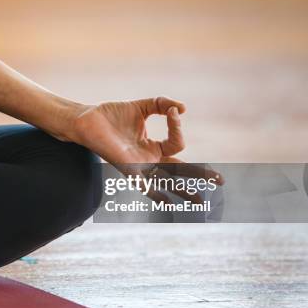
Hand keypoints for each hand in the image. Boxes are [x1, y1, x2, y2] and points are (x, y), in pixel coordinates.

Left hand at [68, 97, 220, 202]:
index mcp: (153, 148)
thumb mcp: (143, 106)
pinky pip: (142, 185)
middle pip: (180, 171)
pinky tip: (166, 203)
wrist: (87, 120)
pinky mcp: (126, 169)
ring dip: (183, 191)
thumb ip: (162, 104)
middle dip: (200, 176)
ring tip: (200, 201)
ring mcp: (139, 167)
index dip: (178, 127)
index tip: (173, 112)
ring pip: (166, 181)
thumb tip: (183, 109)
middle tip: (220, 181)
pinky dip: (154, 193)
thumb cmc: (112, 115)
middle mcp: (148, 160)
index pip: (176, 143)